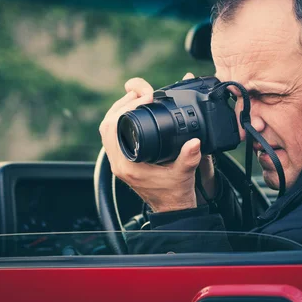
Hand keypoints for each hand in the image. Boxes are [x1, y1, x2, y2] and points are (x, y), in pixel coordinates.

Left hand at [98, 73, 215, 212]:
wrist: (172, 209)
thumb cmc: (175, 194)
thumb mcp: (184, 173)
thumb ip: (189, 157)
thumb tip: (194, 141)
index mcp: (127, 165)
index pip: (112, 129)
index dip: (126, 107)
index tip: (145, 98)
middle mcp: (118, 163)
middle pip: (106, 125)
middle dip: (121, 104)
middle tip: (140, 93)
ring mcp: (119, 162)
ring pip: (108, 130)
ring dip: (119, 111)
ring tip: (137, 99)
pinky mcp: (123, 161)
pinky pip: (114, 136)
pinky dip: (121, 121)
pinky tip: (135, 113)